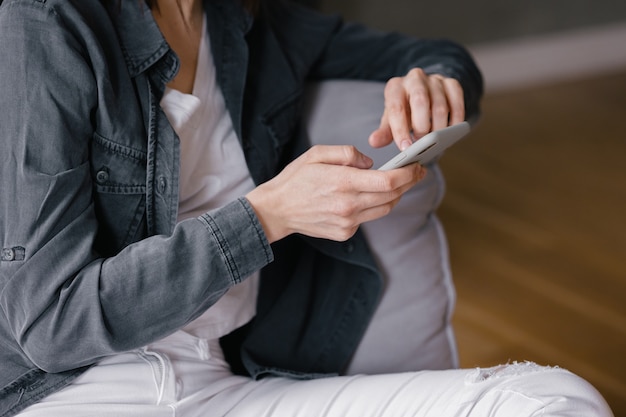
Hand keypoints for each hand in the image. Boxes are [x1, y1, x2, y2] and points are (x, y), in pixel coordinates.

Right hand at [246, 145, 425, 242]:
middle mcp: (348, 205)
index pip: (388, 181)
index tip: (418, 166)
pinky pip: (368, 218)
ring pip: (385, 209)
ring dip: (395, 196)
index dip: (408, 174)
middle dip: (408, 183)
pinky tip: (366, 197)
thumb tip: (371, 164)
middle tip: (417, 172)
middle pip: (392, 196)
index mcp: (342, 182)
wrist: (277, 210)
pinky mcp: (345, 232)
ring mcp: (347, 222)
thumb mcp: (317, 154)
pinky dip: (373, 206)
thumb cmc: (296, 179)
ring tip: (398, 183)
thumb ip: (348, 153)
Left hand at [369, 68, 464, 150]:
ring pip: (440, 106)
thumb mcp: (391, 120)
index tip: (406, 148)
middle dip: (422, 127)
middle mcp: (414, 78)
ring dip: (439, 128)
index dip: (400, 130)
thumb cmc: (405, 110)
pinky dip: (455, 121)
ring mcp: (435, 79)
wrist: (424, 94)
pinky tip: (450, 133)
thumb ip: (384, 132)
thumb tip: (374, 142)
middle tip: (421, 143)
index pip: (396, 108)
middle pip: (420, 101)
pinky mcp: (452, 84)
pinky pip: (457, 103)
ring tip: (435, 142)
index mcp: (395, 87)